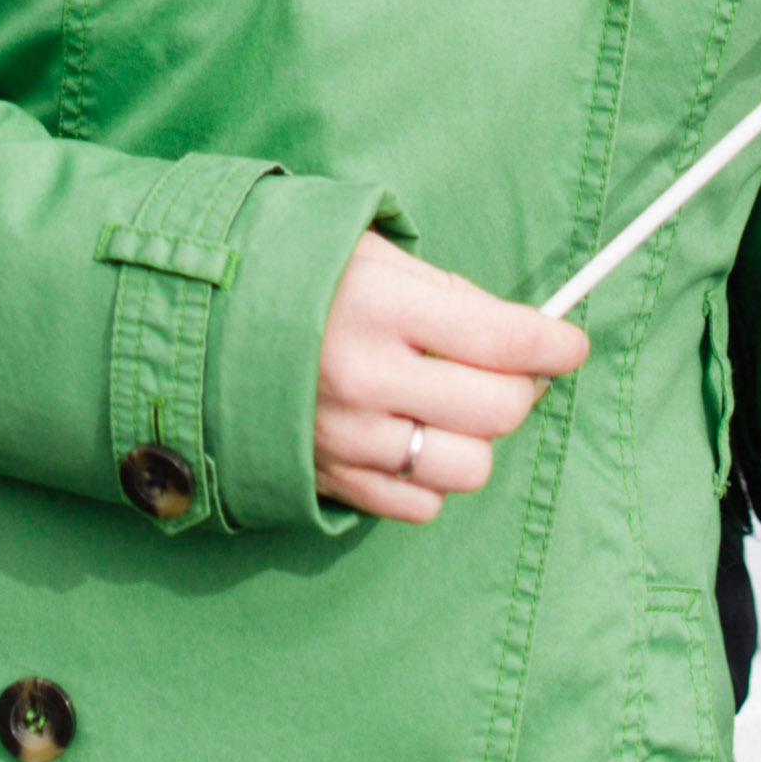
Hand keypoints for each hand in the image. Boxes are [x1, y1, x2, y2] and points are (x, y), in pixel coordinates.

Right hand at [309, 235, 584, 528]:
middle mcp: (366, 378)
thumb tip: (519, 334)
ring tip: (449, 407)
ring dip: (475, 438)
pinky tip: (408, 439)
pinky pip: (418, 506)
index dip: (555, 344)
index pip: (504, 338)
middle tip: (511, 370)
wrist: (189, 325)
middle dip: (522, 389)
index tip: (570, 344)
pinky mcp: (330, 480)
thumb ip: (445, 293)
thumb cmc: (288, 275)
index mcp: (380, 307)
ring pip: (467, 467)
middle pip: (499, 411)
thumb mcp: (366, 255)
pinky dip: (428, 480)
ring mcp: (348, 437)